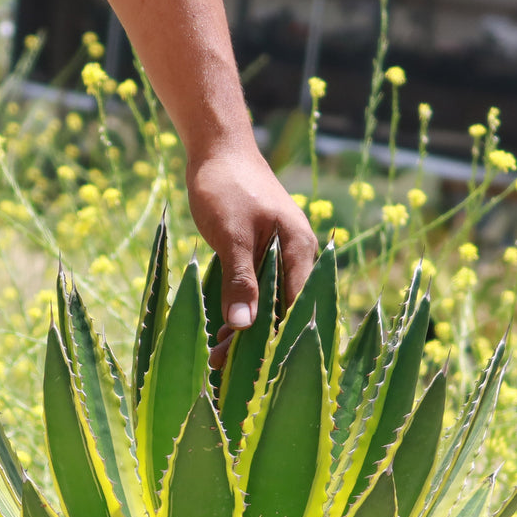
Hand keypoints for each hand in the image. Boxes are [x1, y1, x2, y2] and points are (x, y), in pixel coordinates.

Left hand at [186, 145, 317, 366]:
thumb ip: (240, 280)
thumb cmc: (226, 185)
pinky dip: (242, 310)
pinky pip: (258, 291)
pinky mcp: (262, 255)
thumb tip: (244, 326)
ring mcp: (281, 256)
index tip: (252, 368)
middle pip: (284, 310)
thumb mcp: (230, 235)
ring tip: (217, 357)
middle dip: (257, 342)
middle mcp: (297, 257)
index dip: (277, 340)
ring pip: (270, 303)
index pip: (298, 308)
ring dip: (246, 329)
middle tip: (223, 366)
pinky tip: (222, 330)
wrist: (217, 147)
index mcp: (299, 250)